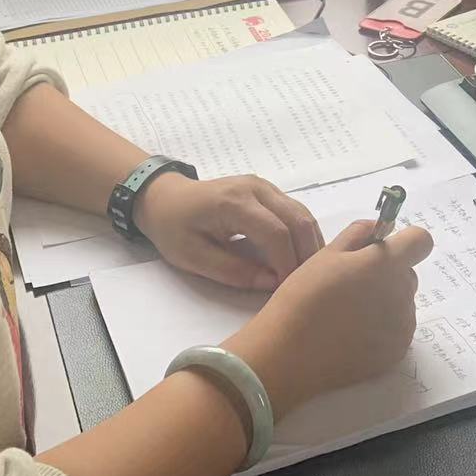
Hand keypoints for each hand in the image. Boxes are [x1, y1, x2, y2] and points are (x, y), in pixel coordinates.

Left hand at [135, 173, 323, 290]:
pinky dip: (303, 235)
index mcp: (234, 202)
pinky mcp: (268, 190)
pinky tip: (300, 257)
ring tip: (307, 275)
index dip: (287, 263)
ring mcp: (264, 186)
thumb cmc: (173, 229)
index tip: (286, 290)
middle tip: (305, 285)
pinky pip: (295, 211)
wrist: (165, 198)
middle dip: (306, 254)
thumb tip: (271, 283)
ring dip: (310, 244)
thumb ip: (233, 271)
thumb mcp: (193, 257)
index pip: (276, 233)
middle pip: (298, 219)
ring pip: (302, 213)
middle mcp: (256, 188)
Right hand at [224, 219, 433, 413]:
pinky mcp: (397, 352)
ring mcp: (403, 326)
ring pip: (402, 303)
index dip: (404, 242)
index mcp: (386, 264)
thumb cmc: (304, 297)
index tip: (381, 251)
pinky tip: (352, 335)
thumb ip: (358, 234)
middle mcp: (403, 293)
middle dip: (387, 274)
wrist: (290, 354)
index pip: (421, 241)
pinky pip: (397, 330)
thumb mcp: (326, 255)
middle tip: (350, 286)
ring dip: (384, 302)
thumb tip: (379, 228)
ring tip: (347, 314)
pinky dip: (382, 329)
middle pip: (408, 274)